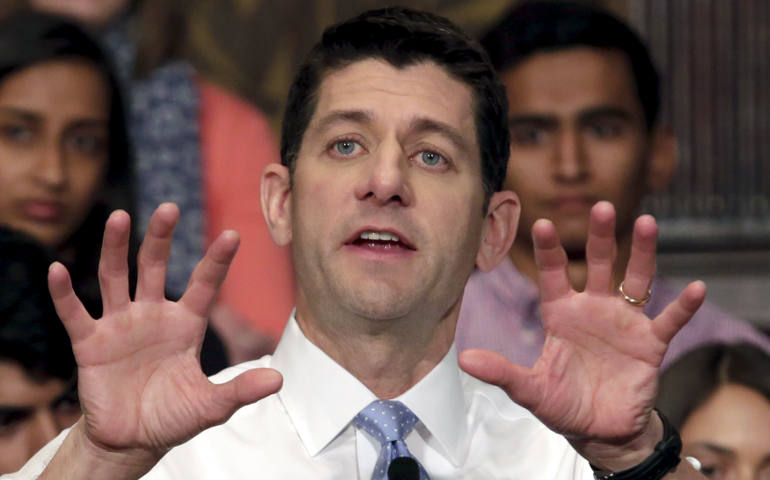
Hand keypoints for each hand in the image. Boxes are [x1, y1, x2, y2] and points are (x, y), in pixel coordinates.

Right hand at [48, 203, 282, 464]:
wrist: (132, 441)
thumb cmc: (173, 416)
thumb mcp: (210, 405)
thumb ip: (240, 390)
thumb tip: (278, 379)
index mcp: (186, 324)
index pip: (204, 285)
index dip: (217, 261)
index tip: (233, 235)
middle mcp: (153, 316)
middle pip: (155, 267)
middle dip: (160, 238)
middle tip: (169, 208)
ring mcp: (120, 326)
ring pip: (115, 278)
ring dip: (115, 248)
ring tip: (119, 217)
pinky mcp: (90, 344)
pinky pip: (74, 314)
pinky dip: (64, 294)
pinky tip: (56, 270)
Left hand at [459, 201, 704, 469]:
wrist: (599, 430)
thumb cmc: (563, 403)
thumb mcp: (530, 389)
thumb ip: (502, 372)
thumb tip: (464, 359)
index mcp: (562, 314)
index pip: (554, 274)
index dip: (549, 251)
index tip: (540, 222)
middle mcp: (594, 309)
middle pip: (600, 264)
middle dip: (600, 236)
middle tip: (601, 206)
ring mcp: (624, 323)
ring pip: (636, 281)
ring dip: (642, 254)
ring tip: (647, 223)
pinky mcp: (650, 344)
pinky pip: (669, 320)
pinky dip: (682, 307)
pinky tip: (696, 288)